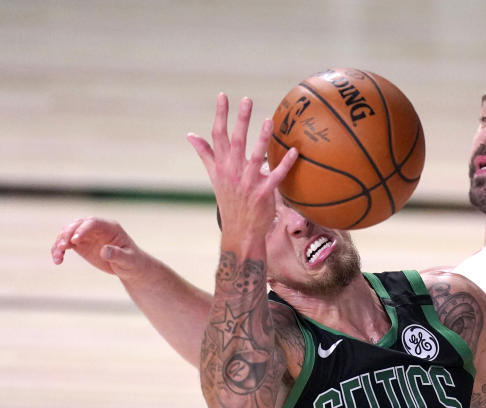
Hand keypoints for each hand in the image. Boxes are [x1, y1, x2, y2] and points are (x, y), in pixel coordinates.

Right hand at [51, 217, 146, 279]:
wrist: (129, 267)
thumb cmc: (133, 262)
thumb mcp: (128, 260)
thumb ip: (118, 255)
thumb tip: (105, 250)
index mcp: (110, 228)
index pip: (93, 222)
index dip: (82, 229)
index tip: (75, 240)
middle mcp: (96, 228)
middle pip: (77, 224)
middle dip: (67, 234)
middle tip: (63, 247)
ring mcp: (86, 235)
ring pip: (67, 233)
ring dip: (59, 242)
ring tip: (58, 257)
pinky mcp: (80, 244)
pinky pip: (65, 243)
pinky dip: (58, 250)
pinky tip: (58, 261)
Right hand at [186, 93, 297, 238]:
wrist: (239, 231)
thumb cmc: (229, 200)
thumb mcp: (214, 177)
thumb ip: (205, 154)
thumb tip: (189, 135)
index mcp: (221, 166)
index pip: (218, 136)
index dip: (220, 115)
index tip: (223, 96)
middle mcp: (232, 172)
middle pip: (235, 141)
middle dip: (240, 120)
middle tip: (246, 100)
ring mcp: (247, 183)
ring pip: (255, 156)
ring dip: (262, 138)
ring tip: (269, 120)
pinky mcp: (263, 194)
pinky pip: (275, 176)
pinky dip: (284, 164)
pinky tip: (294, 151)